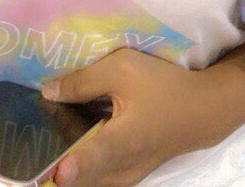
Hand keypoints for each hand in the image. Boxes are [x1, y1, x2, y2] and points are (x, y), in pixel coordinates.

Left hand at [41, 47, 201, 186]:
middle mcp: (123, 169)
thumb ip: (83, 80)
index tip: (60, 173)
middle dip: (57, 161)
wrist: (200, 111)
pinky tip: (75, 138)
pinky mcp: (123, 179)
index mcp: (126, 138)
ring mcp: (123, 179)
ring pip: (85, 178)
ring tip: (58, 131)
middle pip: (80, 175)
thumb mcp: (124, 69)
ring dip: (69, 160)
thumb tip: (48, 93)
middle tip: (44, 129)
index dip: (78, 164)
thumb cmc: (162, 86)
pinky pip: (93, 177)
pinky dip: (81, 163)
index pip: (98, 155)